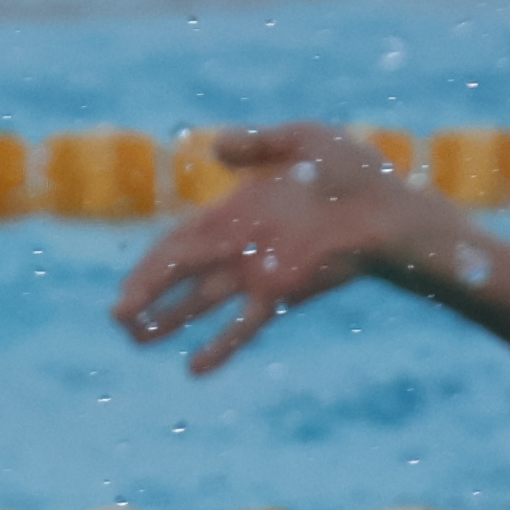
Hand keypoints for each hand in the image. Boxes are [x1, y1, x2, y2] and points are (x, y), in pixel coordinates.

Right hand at [111, 123, 465, 378]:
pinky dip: (219, 346)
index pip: (182, 239)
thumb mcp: (304, 140)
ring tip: (136, 341)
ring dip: (169, 321)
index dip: (151, 263)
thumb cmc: (358, 174)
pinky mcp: (282, 292)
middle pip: (182, 273)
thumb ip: (259, 144)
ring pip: (201, 302)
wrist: (393, 212)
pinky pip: (243, 326)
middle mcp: (243, 244)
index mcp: (240, 209)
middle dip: (146, 294)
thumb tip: (214, 146)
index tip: (126, 287)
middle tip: (116, 319)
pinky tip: (194, 369)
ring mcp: (260, 271)